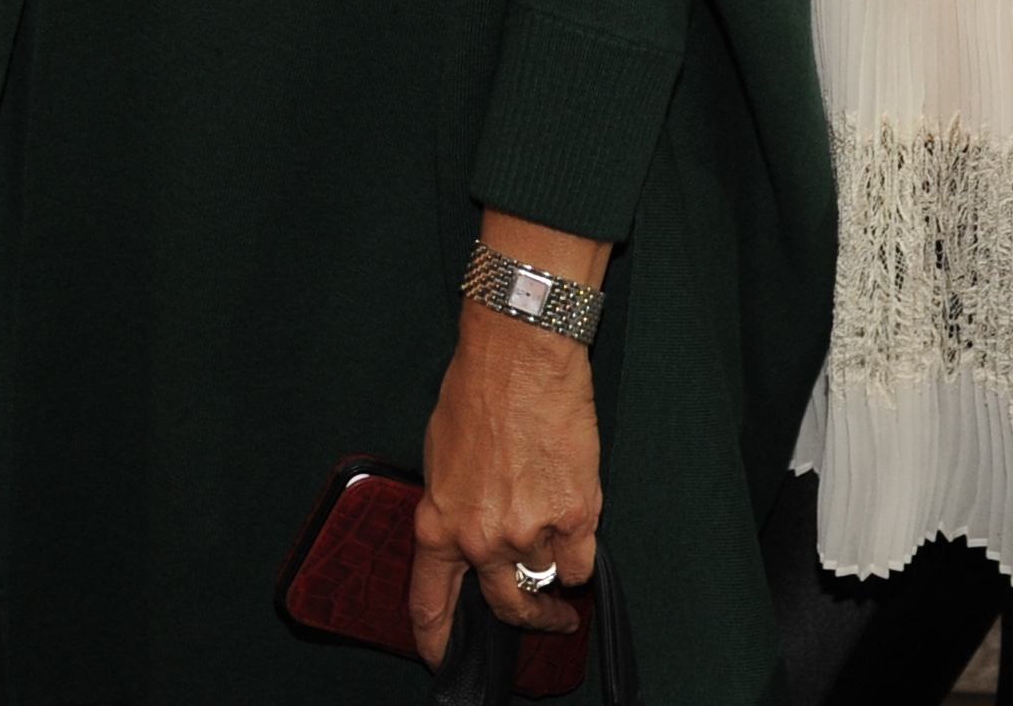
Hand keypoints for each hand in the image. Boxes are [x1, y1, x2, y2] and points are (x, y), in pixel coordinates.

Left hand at [410, 295, 601, 658]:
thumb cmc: (477, 391)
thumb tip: (467, 536)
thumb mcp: (440, 457)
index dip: (439, 640)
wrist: (520, 354)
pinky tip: (576, 519)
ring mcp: (529, 532)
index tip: (446, 657)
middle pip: (506, 605)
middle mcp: (481, 538)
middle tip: (545, 616)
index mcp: (438, 522)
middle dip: (529, 616)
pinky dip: (581, 549)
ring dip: (555, 559)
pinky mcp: (575, 517)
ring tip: (557, 519)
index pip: (431, 604)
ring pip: (550, 577)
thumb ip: (453, 508)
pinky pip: (582, 562)